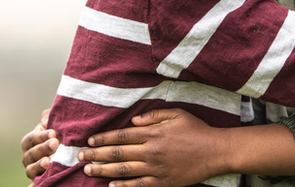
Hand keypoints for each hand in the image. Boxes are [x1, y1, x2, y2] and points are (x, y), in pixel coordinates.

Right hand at [21, 108, 57, 182]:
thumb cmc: (57, 133)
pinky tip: (37, 185)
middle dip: (43, 148)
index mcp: (29, 142)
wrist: (65, 148)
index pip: (31, 139)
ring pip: (30, 170)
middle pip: (31, 154)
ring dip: (38, 166)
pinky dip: (35, 186)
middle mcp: (27, 157)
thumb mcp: (53, 123)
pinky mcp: (39, 180)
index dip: (41, 136)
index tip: (54, 133)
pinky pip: (35, 184)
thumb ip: (48, 117)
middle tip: (56, 143)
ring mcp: (32, 169)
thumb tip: (45, 122)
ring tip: (48, 161)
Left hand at [80, 108, 227, 186]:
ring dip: (104, 171)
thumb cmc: (196, 130)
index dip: (103, 139)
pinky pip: (139, 185)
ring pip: (124, 170)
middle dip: (96, 155)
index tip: (89, 142)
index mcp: (152, 133)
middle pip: (117, 153)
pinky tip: (111, 186)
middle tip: (79, 158)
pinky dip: (124, 186)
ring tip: (88, 170)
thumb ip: (154, 116)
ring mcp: (156, 168)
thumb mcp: (176, 114)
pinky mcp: (162, 182)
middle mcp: (151, 151)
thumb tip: (134, 120)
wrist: (215, 151)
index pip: (121, 135)